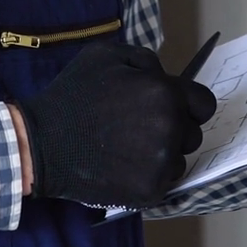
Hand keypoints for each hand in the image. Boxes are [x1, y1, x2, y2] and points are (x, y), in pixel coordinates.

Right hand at [14, 43, 216, 207]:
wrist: (42, 143)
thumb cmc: (73, 95)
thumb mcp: (106, 55)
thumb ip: (145, 60)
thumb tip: (165, 76)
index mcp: (165, 93)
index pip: (204, 104)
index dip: (189, 104)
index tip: (173, 108)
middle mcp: (170, 128)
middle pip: (193, 133)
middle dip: (174, 128)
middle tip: (140, 128)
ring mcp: (161, 163)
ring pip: (180, 158)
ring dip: (163, 153)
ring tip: (128, 148)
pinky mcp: (150, 190)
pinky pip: (165, 181)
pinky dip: (149, 175)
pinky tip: (123, 166)